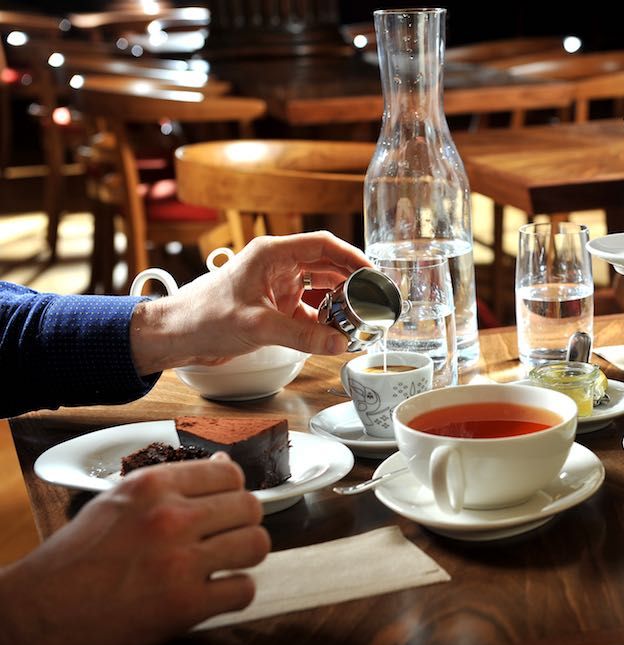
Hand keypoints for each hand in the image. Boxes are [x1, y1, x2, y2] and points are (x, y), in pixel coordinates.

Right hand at [0, 454, 268, 644]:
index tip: (222, 508)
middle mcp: (170, 517)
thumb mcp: (118, 501)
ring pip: (257, 544)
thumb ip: (172, 483)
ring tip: (223, 565)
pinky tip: (214, 594)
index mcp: (152, 485)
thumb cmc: (75, 557)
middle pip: (251, 506)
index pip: (230, 473)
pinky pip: (244, 590)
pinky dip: (234, 594)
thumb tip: (223, 466)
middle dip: (243, 523)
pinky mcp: (184, 605)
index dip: (232, 492)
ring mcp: (179, 562)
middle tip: (224, 539)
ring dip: (245, 557)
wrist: (36, 612)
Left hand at [131, 231, 370, 373]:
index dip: (352, 257)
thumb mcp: (256, 325)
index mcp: (272, 255)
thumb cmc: (201, 317)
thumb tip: (339, 344)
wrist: (174, 336)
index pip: (323, 246)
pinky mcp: (273, 309)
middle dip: (351, 283)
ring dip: (339, 305)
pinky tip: (336, 335)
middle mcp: (277, 267)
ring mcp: (276, 288)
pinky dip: (323, 323)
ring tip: (360, 319)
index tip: (374, 274)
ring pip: (319, 291)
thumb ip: (301, 336)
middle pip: (326, 267)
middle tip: (375, 300)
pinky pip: (307, 313)